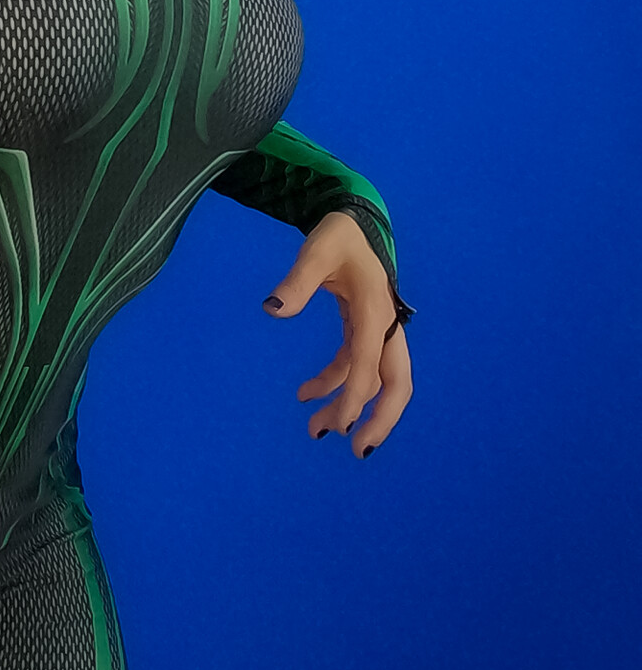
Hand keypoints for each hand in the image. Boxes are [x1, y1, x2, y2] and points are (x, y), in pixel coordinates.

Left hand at [262, 210, 412, 457]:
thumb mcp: (316, 250)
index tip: (341, 427)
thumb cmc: (339, 233)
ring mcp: (375, 329)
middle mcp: (383, 325)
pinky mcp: (363, 329)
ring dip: (347, 405)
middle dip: (381, 420)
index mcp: (376, 310)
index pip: (368, 365)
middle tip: (358, 450)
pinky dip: (333, 383)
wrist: (355, 218)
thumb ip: (297, 280)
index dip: (355, 398)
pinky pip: (353, 365)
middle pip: (395, 384)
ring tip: (315, 430)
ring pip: (371, 380)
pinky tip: (306, 394)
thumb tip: (274, 309)